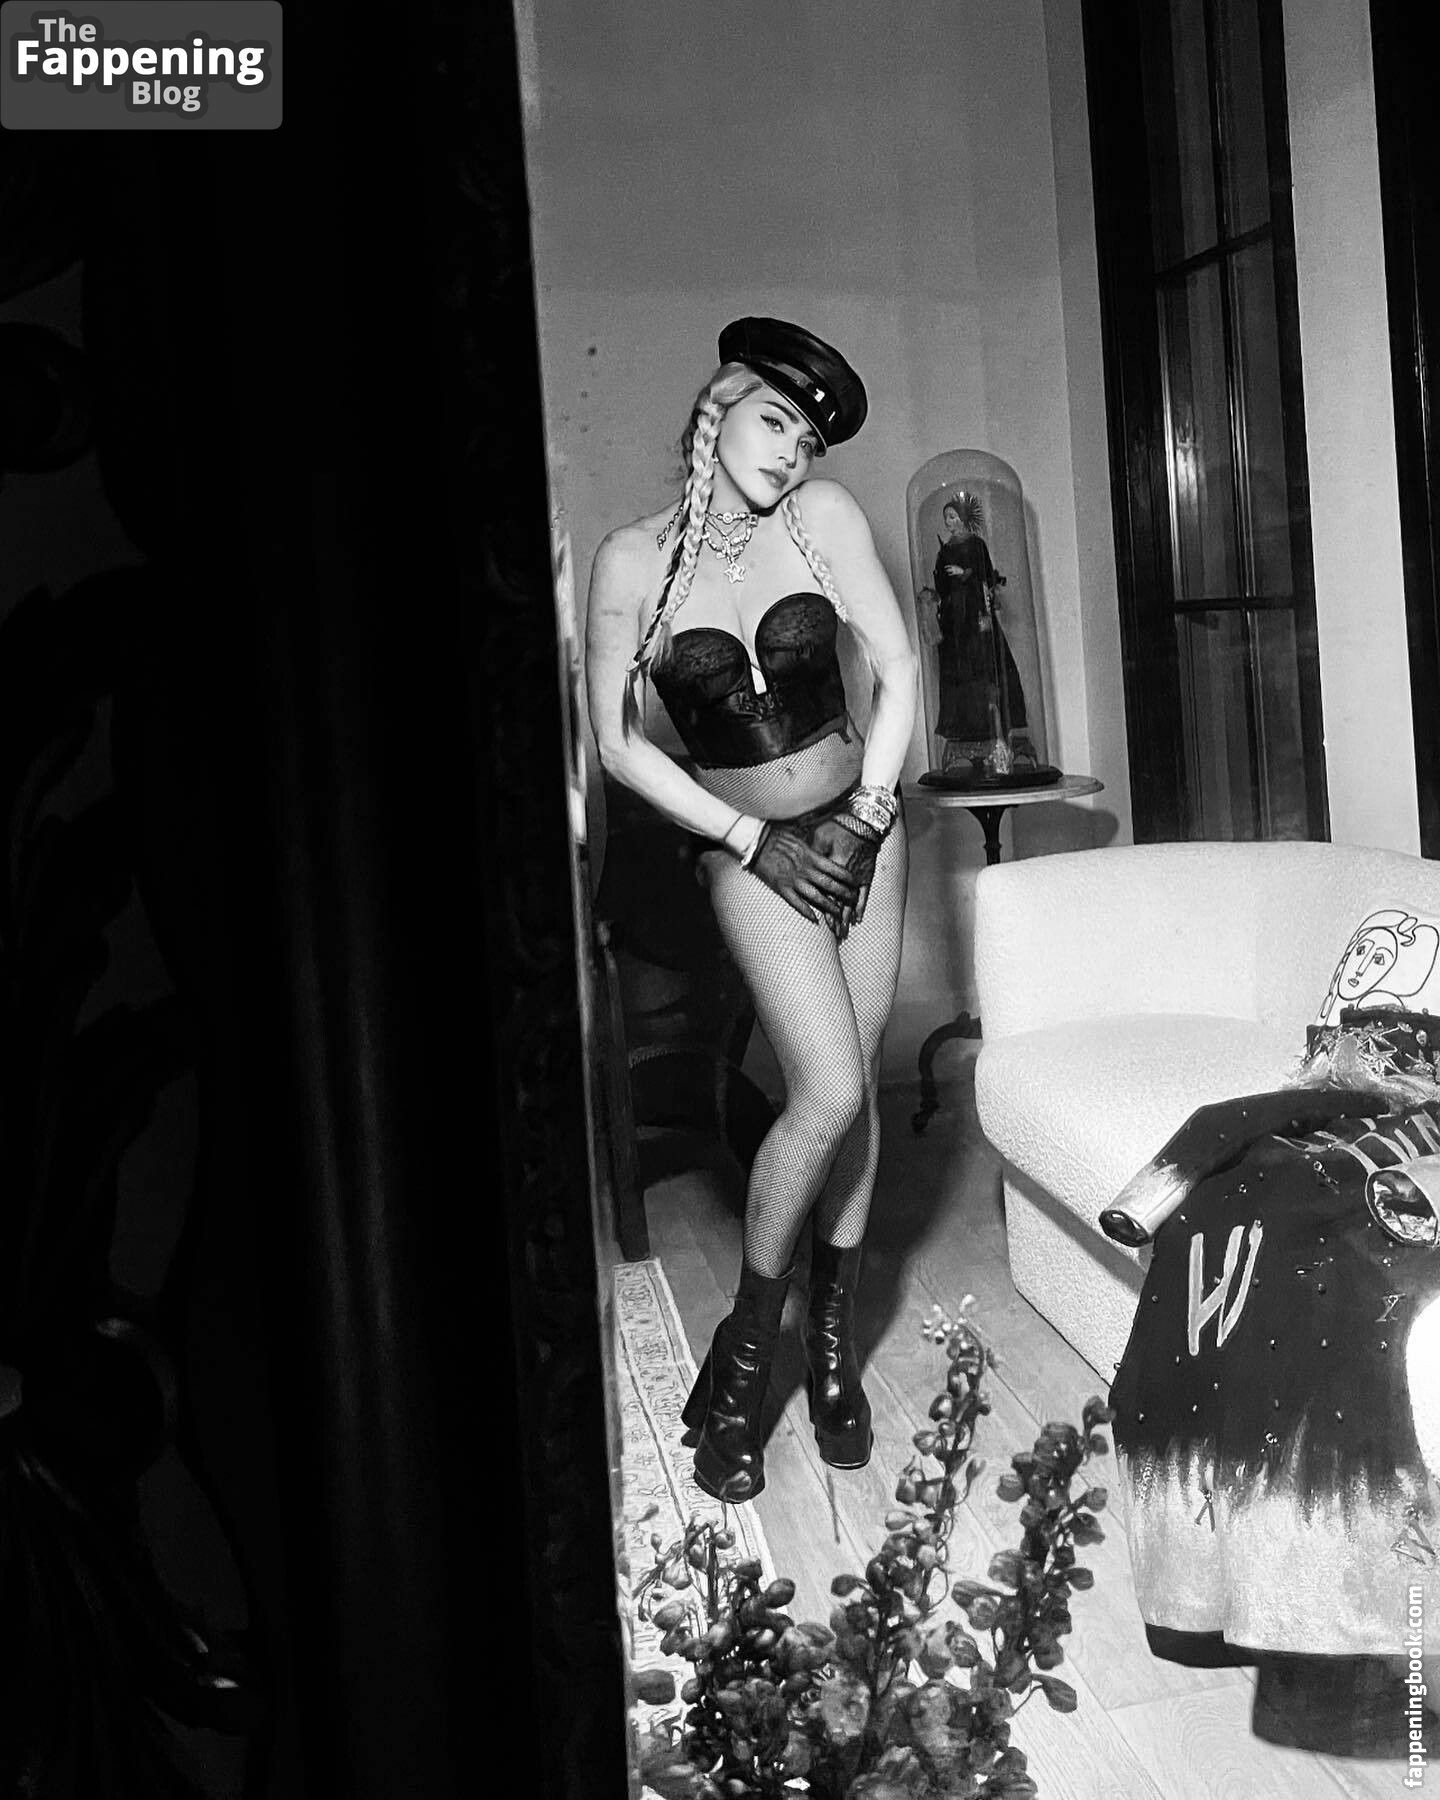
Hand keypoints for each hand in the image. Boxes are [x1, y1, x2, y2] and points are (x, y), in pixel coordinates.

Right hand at [748, 823, 859, 926]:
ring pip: (816, 897)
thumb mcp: (800, 837)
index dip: (848, 878)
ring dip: (829, 906)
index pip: (836, 869)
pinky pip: (796, 903)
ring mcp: (794, 880)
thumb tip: (825, 844)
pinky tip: (814, 919)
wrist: (756, 842)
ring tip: (839, 913)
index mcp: (811, 856)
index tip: (856, 883)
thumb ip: (812, 845)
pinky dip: (806, 911)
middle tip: (853, 901)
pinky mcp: (781, 888)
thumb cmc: (777, 836)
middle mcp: (806, 870)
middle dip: (844, 894)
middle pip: (830, 885)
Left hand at [808, 814, 880, 938]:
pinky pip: (864, 894)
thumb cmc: (838, 826)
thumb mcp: (819, 836)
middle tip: (832, 934)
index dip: (822, 907)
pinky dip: (861, 907)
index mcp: (829, 866)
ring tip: (843, 933)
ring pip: (851, 902)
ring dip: (847, 918)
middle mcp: (844, 875)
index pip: (823, 891)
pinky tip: (858, 919)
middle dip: (835, 919)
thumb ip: (811, 854)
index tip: (820, 921)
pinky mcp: (866, 874)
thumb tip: (800, 865)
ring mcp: (858, 876)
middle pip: (838, 902)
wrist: (862, 820)